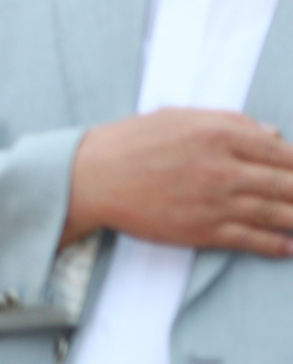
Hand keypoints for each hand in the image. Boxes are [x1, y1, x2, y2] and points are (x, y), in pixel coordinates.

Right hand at [64, 108, 292, 255]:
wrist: (91, 178)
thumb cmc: (131, 143)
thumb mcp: (180, 117)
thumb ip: (231, 122)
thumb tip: (274, 136)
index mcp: (219, 134)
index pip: (283, 152)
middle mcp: (223, 168)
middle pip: (289, 183)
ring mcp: (215, 202)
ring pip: (278, 213)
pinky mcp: (202, 230)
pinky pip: (251, 240)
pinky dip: (277, 245)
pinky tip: (290, 246)